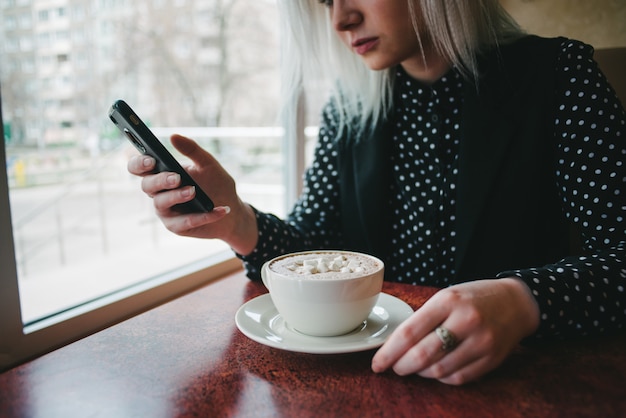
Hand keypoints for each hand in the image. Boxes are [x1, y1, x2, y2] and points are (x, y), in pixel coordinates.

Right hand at [127, 134, 257, 254]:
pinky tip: (218, 210)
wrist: (232, 210)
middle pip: (147, 186)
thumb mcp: (208, 164)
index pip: (139, 168)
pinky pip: (185, 222)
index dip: (139, 164)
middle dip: (160, 181)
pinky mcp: (177, 227)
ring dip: (177, 196)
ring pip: (160, 204)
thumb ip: (192, 150)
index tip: (151, 160)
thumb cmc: (216, 185)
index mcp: (162, 174)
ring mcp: (166, 211)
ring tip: (193, 191)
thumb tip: (173, 136)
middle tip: (177, 177)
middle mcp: (159, 193)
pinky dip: (203, 216)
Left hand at [371, 278, 539, 384]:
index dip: (389, 351)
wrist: (516, 302)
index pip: (410, 331)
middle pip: (423, 355)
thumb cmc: (473, 298)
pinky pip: (458, 378)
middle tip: (395, 367)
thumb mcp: (447, 296)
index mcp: (448, 300)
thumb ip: (423, 318)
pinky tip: (437, 370)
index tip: (377, 363)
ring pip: (439, 370)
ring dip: (420, 373)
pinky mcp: (492, 359)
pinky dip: (441, 378)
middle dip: (402, 366)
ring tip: (415, 367)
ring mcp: (481, 342)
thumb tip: (394, 346)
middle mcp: (466, 321)